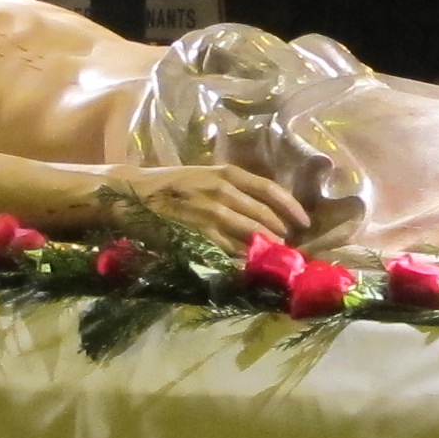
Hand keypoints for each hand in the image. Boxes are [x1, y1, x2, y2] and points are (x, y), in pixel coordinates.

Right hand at [119, 163, 303, 247]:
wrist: (133, 193)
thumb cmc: (170, 184)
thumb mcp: (205, 176)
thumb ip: (232, 189)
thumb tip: (262, 209)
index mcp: (227, 173)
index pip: (271, 190)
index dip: (292, 208)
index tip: (305, 222)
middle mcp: (223, 190)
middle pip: (266, 216)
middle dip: (282, 234)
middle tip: (289, 246)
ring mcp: (212, 212)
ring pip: (253, 234)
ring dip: (268, 248)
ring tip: (275, 257)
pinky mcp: (199, 233)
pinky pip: (230, 249)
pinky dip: (244, 258)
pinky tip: (251, 264)